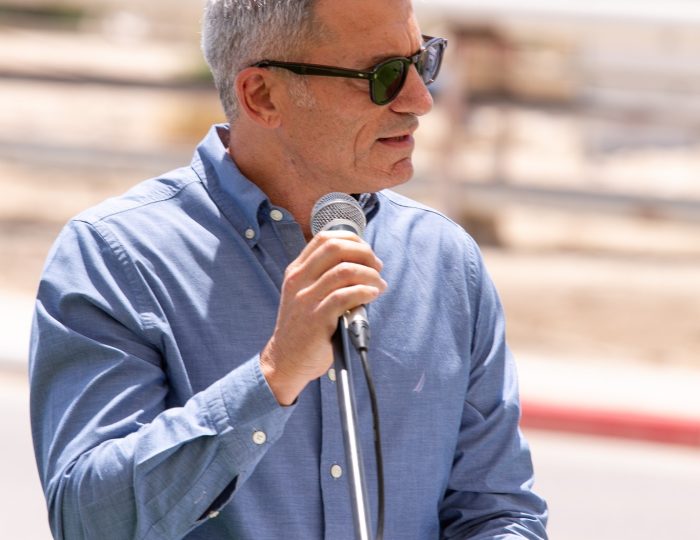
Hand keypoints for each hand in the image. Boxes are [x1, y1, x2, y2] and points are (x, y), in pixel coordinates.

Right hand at [260, 230, 386, 404]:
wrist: (286, 360)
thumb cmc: (305, 326)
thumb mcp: (306, 294)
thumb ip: (326, 277)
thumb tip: (364, 263)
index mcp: (297, 271)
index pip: (324, 238)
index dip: (352, 239)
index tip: (366, 252)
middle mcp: (299, 280)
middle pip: (335, 248)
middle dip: (364, 253)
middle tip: (377, 268)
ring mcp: (306, 299)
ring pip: (344, 271)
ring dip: (369, 275)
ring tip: (378, 285)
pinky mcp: (316, 318)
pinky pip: (345, 296)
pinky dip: (365, 292)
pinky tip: (372, 295)